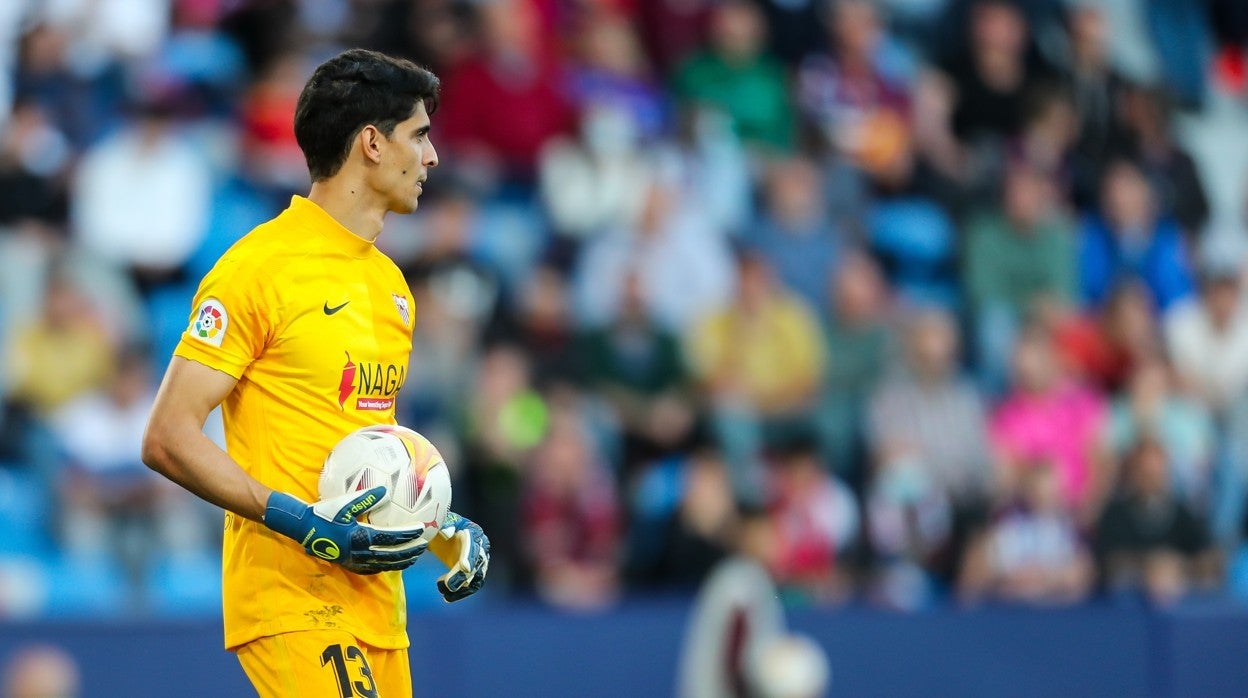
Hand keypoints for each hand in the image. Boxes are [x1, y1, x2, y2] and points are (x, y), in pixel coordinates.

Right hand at [263, 486, 426, 574]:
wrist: (303, 528)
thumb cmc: (324, 512)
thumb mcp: (345, 503)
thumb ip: (366, 499)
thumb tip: (385, 491)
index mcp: (359, 536)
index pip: (390, 538)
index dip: (408, 535)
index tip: (421, 530)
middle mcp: (358, 552)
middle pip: (391, 555)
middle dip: (409, 551)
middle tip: (424, 546)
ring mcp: (353, 561)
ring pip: (383, 565)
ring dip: (400, 561)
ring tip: (413, 557)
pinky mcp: (348, 565)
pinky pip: (370, 569)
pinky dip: (384, 567)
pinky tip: (392, 564)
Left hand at [429, 511, 489, 601]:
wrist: (440, 534)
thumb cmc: (439, 525)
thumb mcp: (440, 522)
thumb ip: (444, 525)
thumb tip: (447, 533)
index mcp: (474, 531)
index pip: (474, 546)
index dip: (469, 557)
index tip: (464, 567)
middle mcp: (481, 546)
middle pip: (476, 564)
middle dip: (463, 576)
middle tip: (448, 585)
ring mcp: (479, 561)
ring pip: (476, 578)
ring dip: (462, 587)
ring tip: (443, 591)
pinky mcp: (474, 572)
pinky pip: (472, 586)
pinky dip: (461, 593)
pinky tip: (446, 597)